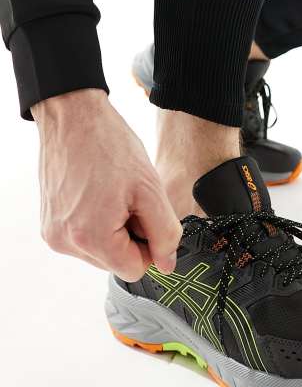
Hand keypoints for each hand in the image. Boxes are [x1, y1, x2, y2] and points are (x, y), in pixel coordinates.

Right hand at [32, 89, 181, 280]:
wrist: (74, 117)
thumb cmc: (110, 146)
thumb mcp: (150, 190)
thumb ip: (164, 233)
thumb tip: (166, 263)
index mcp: (90, 238)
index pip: (134, 269)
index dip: (149, 245)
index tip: (147, 216)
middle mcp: (65, 242)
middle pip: (116, 262)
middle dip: (129, 236)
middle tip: (129, 200)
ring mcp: (54, 233)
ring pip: (101, 252)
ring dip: (114, 230)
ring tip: (112, 195)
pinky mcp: (49, 224)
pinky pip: (83, 238)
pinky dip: (96, 222)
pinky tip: (98, 195)